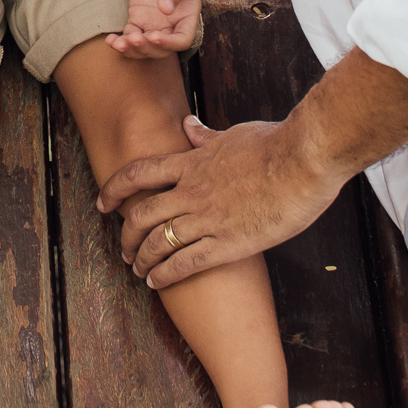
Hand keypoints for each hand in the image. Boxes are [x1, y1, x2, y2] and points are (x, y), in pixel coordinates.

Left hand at [97, 114, 343, 286]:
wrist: (304, 159)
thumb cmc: (275, 143)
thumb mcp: (233, 134)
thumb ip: (206, 136)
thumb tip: (188, 124)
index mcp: (192, 162)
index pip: (139, 173)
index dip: (115, 189)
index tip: (103, 202)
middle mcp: (192, 191)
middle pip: (141, 214)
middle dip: (126, 235)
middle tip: (123, 249)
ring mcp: (208, 218)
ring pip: (159, 242)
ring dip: (142, 259)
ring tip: (138, 271)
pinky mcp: (229, 243)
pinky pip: (186, 263)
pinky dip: (165, 275)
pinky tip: (157, 283)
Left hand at [105, 0, 200, 57]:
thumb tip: (166, 9)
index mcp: (188, 15)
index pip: (182, 40)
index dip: (170, 44)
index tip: (155, 37)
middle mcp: (171, 23)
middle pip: (161, 49)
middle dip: (147, 48)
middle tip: (134, 39)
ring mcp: (153, 21)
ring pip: (143, 46)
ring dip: (131, 50)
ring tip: (118, 44)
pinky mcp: (138, 16)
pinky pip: (129, 34)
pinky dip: (120, 41)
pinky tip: (110, 41)